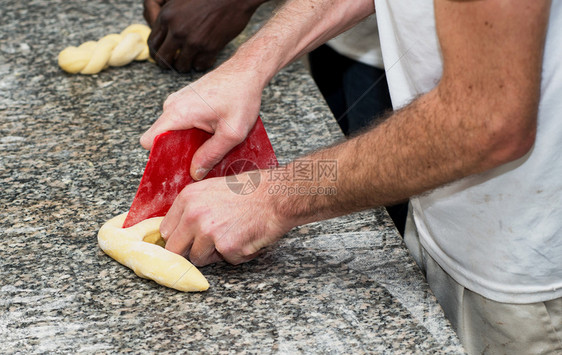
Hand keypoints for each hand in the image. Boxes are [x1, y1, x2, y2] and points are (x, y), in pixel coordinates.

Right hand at [140, 64, 262, 179]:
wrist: (248, 70)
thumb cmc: (242, 96)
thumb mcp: (232, 133)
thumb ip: (212, 155)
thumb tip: (195, 173)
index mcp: (178, 112)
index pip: (149, 141)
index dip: (160, 157)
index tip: (176, 168)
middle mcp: (173, 105)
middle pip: (162, 139)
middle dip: (178, 153)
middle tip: (201, 161)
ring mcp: (178, 101)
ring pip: (174, 132)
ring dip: (189, 143)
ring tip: (211, 145)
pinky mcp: (186, 101)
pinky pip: (182, 123)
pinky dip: (194, 132)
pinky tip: (212, 134)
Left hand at [147, 0, 263, 71]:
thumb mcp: (181, 0)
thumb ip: (169, 17)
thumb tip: (166, 36)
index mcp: (167, 16)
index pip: (153, 43)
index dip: (156, 53)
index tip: (162, 56)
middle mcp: (177, 30)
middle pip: (163, 58)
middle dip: (167, 64)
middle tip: (174, 63)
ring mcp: (193, 40)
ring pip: (181, 65)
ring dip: (185, 65)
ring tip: (190, 60)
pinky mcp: (210, 48)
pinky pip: (200, 65)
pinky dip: (201, 64)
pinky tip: (203, 57)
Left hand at [160, 172, 289, 265]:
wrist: (277, 195)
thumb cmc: (252, 189)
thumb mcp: (214, 189)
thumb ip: (195, 207)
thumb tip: (182, 228)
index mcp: (188, 198)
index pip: (166, 230)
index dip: (178, 238)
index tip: (185, 242)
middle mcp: (193, 215)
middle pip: (174, 249)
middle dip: (190, 250)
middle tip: (208, 246)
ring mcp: (208, 232)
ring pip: (198, 259)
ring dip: (215, 254)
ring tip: (233, 236)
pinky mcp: (226, 247)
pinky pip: (225, 261)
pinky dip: (237, 255)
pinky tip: (247, 238)